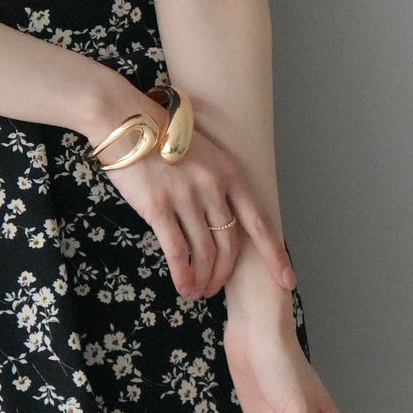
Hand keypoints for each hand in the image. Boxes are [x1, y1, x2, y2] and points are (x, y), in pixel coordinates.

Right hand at [96, 88, 295, 300]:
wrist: (125, 119)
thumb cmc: (161, 137)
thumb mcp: (203, 154)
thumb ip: (216, 184)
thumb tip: (220, 222)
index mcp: (229, 173)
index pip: (259, 223)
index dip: (274, 256)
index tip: (286, 281)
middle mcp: (213, 186)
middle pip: (230, 245)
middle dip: (224, 274)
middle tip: (214, 290)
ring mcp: (187, 197)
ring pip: (205, 253)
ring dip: (204, 279)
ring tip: (196, 292)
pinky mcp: (159, 207)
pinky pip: (178, 252)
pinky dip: (183, 275)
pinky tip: (183, 286)